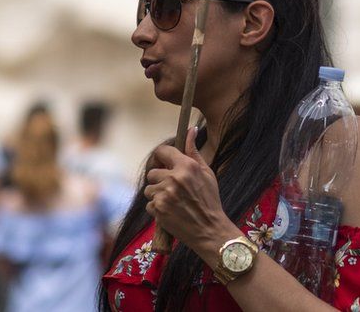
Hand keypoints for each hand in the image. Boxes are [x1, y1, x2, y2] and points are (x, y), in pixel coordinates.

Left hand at [144, 128, 240, 258]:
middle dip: (160, 180)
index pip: (162, 151)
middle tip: (173, 189)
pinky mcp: (158, 209)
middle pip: (152, 172)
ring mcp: (164, 194)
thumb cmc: (210, 200)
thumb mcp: (207, 173)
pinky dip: (157, 209)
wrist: (210, 230)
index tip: (164, 163)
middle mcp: (174, 179)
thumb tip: (190, 129)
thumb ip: (194, 151)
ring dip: (157, 195)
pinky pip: (149, 204)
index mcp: (187, 166)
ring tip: (173, 202)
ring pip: (149, 189)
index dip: (161, 157)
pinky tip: (171, 212)